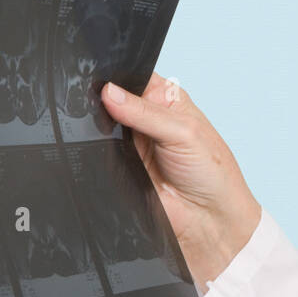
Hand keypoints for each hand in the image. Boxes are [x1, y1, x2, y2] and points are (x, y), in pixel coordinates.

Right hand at [100, 72, 261, 289]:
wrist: (208, 223)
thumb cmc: (212, 173)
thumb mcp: (184, 132)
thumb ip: (145, 112)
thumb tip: (108, 91)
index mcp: (165, 101)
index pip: (132, 77)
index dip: (115, 74)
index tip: (95, 73)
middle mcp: (144, 120)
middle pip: (109, 101)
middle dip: (98, 100)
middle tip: (86, 100)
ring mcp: (127, 146)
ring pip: (97, 128)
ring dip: (92, 128)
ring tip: (88, 126)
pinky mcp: (116, 170)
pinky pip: (94, 156)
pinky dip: (89, 152)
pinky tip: (86, 148)